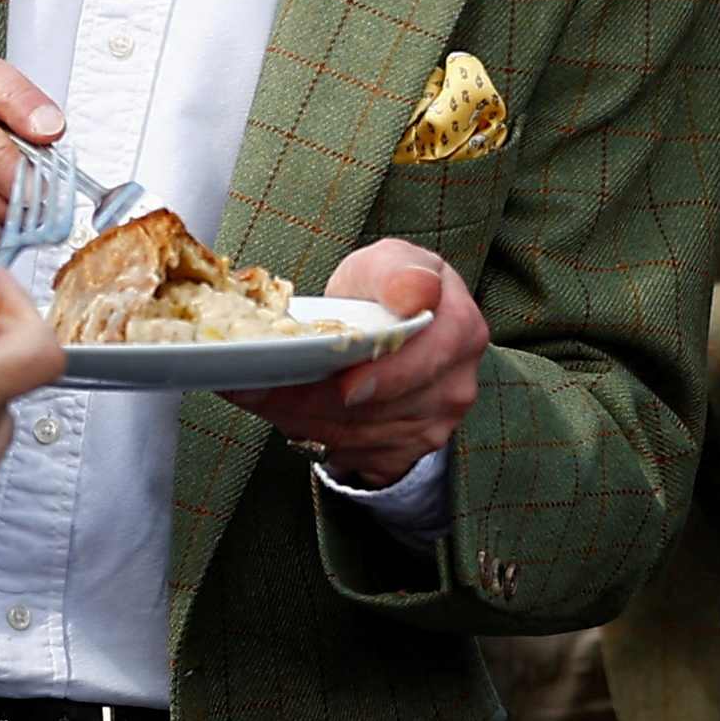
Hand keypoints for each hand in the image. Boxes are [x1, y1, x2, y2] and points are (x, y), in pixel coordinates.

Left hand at [231, 239, 483, 487]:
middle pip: (381, 407)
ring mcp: (433, 426)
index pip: (425, 361)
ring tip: (259, 397)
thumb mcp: (389, 262)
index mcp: (460, 330)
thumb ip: (398, 272)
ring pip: (358, 435)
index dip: (385, 377)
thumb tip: (413, 293)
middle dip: (318, 399)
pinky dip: (313, 437)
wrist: (390, 326)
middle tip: (262, 389)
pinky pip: (354, 458)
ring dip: (303, 420)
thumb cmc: (385, 291)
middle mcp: (454, 386)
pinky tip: (284, 415)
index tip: (347, 384)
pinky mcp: (405, 453)